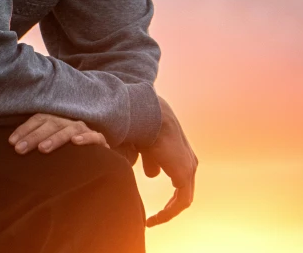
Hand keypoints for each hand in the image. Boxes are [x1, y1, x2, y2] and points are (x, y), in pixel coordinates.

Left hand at [8, 112, 109, 154]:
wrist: (95, 151)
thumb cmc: (66, 148)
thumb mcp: (49, 140)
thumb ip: (36, 141)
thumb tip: (13, 146)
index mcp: (55, 119)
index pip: (38, 119)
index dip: (24, 129)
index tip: (12, 142)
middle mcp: (68, 121)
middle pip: (50, 124)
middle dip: (34, 136)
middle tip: (20, 149)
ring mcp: (83, 129)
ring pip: (69, 130)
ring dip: (55, 138)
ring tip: (43, 149)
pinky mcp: (98, 139)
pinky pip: (94, 136)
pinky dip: (85, 138)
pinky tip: (75, 143)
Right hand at [141, 96, 197, 226]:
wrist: (151, 117)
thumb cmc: (147, 127)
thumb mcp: (149, 149)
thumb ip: (153, 163)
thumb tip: (152, 175)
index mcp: (183, 155)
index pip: (181, 181)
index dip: (170, 195)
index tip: (155, 204)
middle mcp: (190, 162)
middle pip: (184, 192)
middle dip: (170, 207)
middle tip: (154, 218)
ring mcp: (190, 168)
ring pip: (183, 199)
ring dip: (168, 212)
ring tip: (152, 220)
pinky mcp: (185, 174)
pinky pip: (181, 202)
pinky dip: (169, 212)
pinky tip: (155, 218)